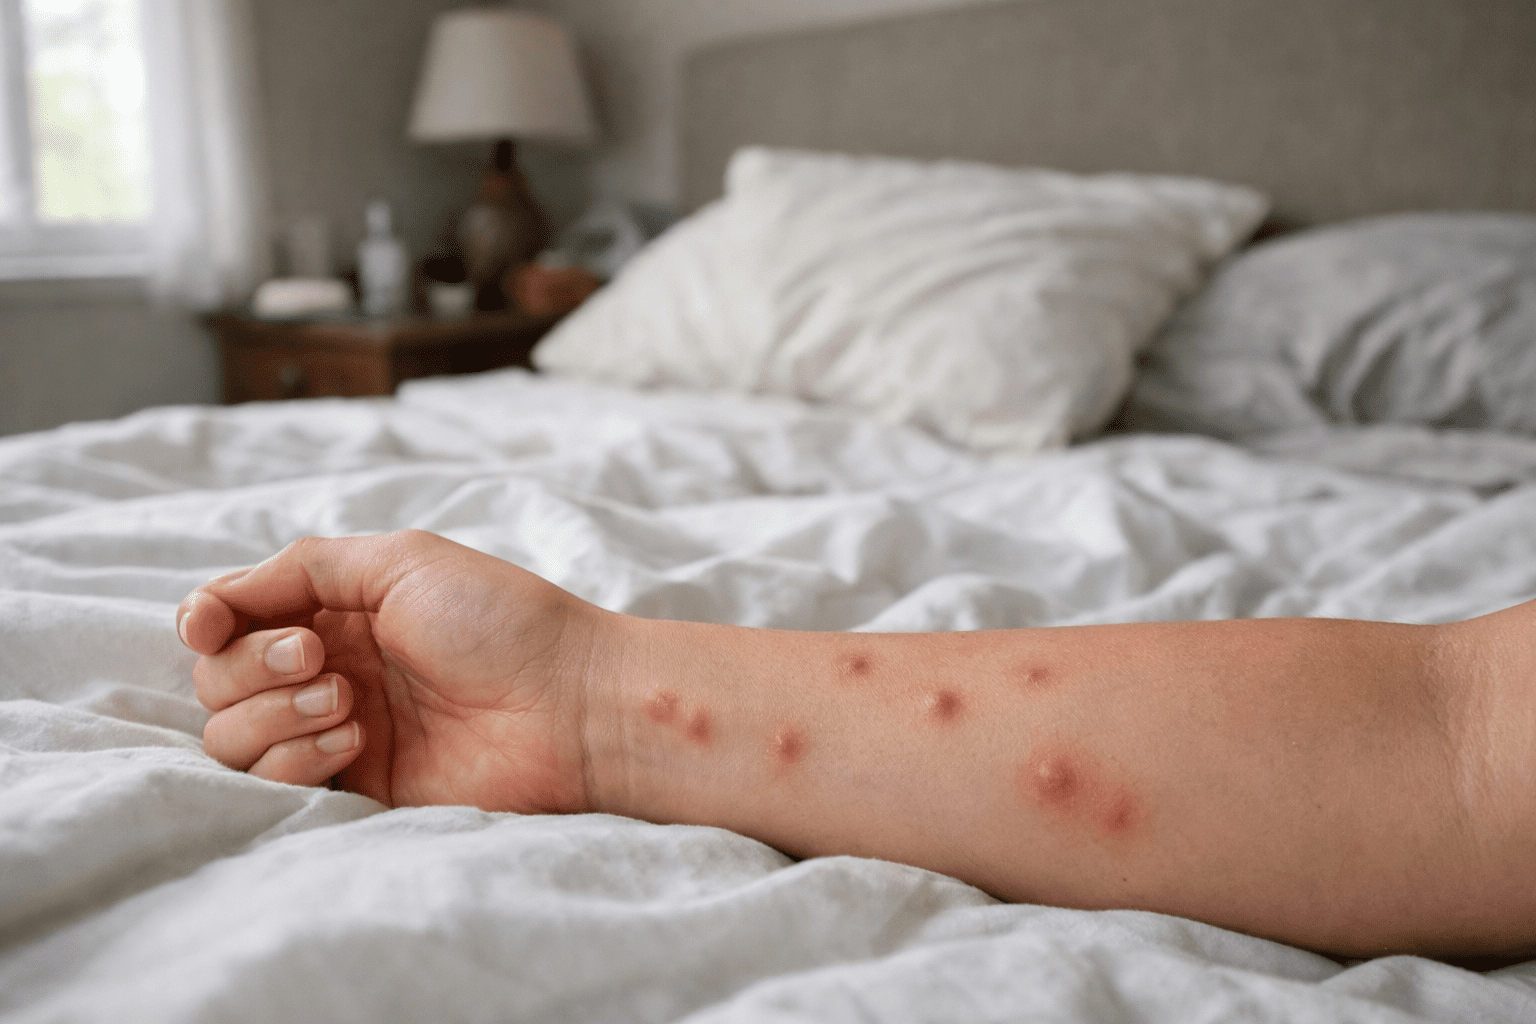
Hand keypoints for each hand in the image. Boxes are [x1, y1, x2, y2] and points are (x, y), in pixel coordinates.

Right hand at [178, 530, 604, 811]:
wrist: (569, 705)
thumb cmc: (500, 621)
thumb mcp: (401, 563)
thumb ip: (304, 569)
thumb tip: (215, 599)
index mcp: (339, 610)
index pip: (232, 617)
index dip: (206, 620)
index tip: (207, 625)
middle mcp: (329, 669)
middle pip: (218, 679)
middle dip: (250, 666)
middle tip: (322, 661)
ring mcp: (337, 730)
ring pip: (232, 734)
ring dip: (274, 713)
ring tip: (348, 702)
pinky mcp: (355, 789)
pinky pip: (273, 782)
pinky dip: (296, 758)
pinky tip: (356, 739)